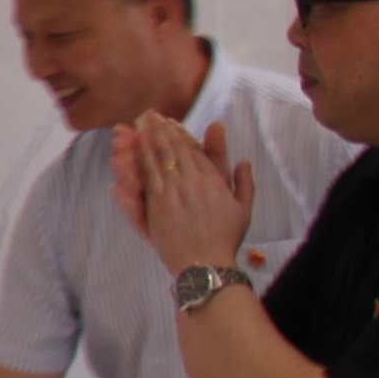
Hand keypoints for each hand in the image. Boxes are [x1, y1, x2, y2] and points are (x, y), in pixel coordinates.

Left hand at [112, 113, 254, 277]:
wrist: (206, 262)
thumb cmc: (226, 238)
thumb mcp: (243, 207)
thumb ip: (243, 181)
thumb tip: (245, 160)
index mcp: (213, 180)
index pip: (193, 150)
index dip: (180, 134)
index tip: (170, 122)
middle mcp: (192, 183)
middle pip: (173, 150)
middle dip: (161, 130)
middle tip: (150, 115)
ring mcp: (173, 194)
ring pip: (158, 160)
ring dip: (148, 140)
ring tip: (139, 125)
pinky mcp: (157, 206)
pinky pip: (147, 179)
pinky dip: (140, 162)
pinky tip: (133, 151)